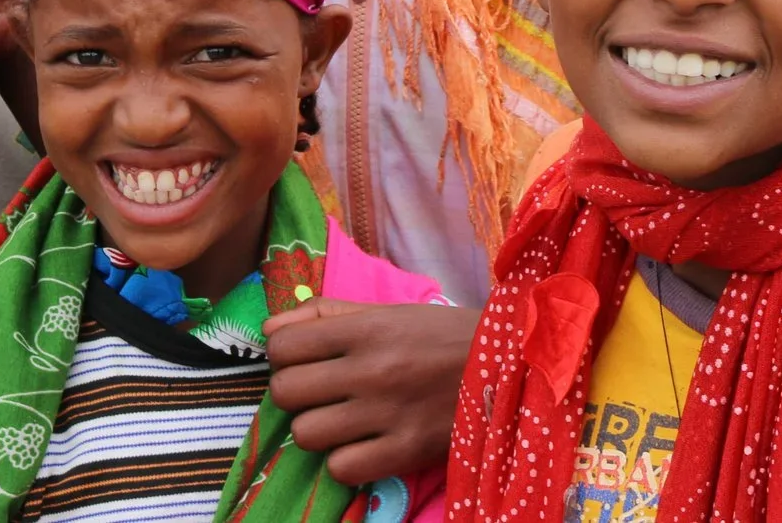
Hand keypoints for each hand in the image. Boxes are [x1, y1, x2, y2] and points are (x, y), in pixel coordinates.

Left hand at [264, 300, 480, 486]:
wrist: (512, 366)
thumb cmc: (442, 335)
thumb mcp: (387, 312)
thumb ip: (324, 314)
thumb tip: (269, 330)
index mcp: (365, 329)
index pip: (282, 346)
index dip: (284, 355)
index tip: (303, 360)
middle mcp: (371, 369)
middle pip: (286, 392)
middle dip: (296, 393)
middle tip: (320, 392)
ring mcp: (388, 414)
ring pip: (306, 434)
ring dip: (317, 429)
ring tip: (340, 420)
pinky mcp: (407, 452)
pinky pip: (342, 469)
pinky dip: (345, 461)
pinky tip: (363, 445)